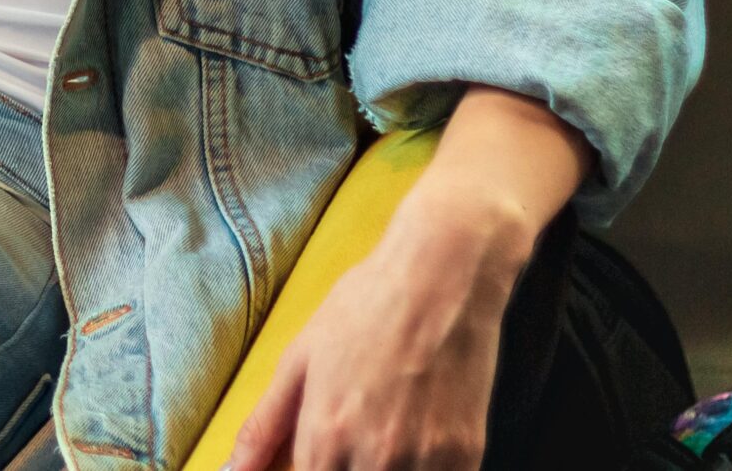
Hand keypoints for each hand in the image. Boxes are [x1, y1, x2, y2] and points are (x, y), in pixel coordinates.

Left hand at [227, 199, 518, 470]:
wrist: (441, 279)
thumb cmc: (364, 309)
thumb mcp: (299, 360)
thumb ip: (264, 426)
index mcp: (326, 436)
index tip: (315, 456)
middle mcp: (376, 458)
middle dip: (344, 468)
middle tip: (349, 436)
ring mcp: (427, 461)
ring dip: (382, 470)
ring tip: (383, 429)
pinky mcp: (467, 455)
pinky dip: (422, 469)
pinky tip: (415, 440)